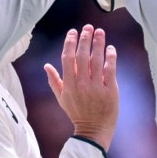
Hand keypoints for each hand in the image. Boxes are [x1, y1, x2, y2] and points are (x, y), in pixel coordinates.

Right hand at [45, 25, 118, 151]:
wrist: (93, 130)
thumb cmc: (77, 113)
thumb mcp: (62, 98)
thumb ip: (54, 81)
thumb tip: (46, 65)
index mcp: (68, 84)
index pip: (68, 58)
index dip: (70, 43)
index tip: (73, 32)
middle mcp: (81, 84)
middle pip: (82, 56)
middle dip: (85, 39)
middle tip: (88, 27)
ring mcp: (96, 87)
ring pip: (97, 60)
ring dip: (98, 43)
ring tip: (100, 32)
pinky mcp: (110, 90)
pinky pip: (110, 70)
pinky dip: (110, 57)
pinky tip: (110, 48)